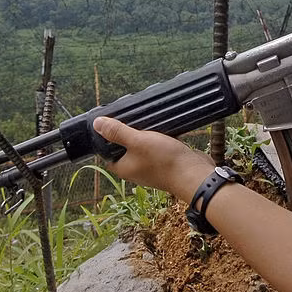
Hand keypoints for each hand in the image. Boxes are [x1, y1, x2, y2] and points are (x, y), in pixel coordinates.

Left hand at [92, 116, 214, 203]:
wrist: (194, 173)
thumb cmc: (164, 161)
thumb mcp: (137, 141)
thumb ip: (117, 132)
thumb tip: (97, 124)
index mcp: (124, 167)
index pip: (107, 152)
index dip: (107, 137)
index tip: (111, 122)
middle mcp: (136, 169)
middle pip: (125, 148)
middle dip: (128, 132)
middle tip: (131, 118)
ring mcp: (151, 166)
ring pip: (143, 146)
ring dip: (146, 134)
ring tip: (148, 121)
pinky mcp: (166, 162)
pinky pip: (158, 147)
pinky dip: (159, 138)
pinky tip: (163, 128)